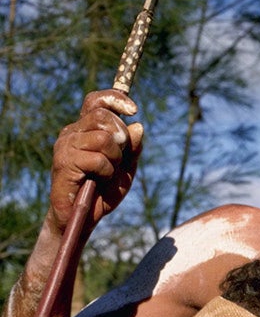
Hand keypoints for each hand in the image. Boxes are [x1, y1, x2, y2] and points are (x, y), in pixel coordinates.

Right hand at [49, 90, 142, 232]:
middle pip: (103, 117)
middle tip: (118, 159)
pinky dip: (107, 171)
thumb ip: (133, 148)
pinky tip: (99, 180)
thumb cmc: (103, 192)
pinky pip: (97, 158)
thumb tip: (138, 126)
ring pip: (103, 138)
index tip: (134, 109)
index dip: (114, 99)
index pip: (96, 101)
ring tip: (107, 172)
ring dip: (115, 158)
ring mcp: (66, 146)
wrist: (83, 217)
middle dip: (121, 138)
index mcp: (86, 129)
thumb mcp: (126, 169)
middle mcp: (72, 132)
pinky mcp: (64, 162)